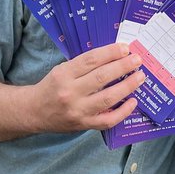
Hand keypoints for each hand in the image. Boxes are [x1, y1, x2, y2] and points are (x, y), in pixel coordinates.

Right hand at [31, 43, 146, 131]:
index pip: (90, 60)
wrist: (34, 112)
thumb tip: (114, 55)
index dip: (110, 53)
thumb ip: (84, 65)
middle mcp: (70, 92)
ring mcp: (77, 111)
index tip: (125, 48)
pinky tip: (133, 101)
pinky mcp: (84, 125)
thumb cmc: (52, 87)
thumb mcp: (62, 70)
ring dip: (127, 86)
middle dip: (123, 67)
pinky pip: (108, 120)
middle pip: (101, 77)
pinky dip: (123, 111)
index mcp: (63, 74)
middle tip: (137, 60)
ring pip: (107, 98)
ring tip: (140, 77)